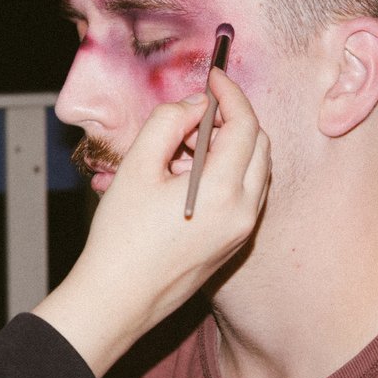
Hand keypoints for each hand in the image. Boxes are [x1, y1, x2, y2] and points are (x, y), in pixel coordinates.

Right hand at [30, 70, 269, 377]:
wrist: (118, 300)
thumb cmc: (121, 239)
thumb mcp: (137, 167)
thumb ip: (168, 123)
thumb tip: (194, 105)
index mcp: (222, 191)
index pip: (245, 125)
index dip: (231, 94)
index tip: (214, 76)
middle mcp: (243, 212)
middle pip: (260, 145)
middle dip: (232, 119)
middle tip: (193, 115)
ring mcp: (241, 231)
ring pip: (256, 170)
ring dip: (231, 146)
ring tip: (183, 147)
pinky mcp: (233, 244)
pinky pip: (245, 194)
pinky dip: (228, 172)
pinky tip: (187, 177)